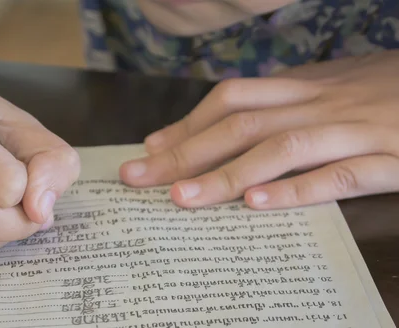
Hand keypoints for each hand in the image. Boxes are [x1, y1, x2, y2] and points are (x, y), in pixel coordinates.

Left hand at [120, 50, 398, 209]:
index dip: (188, 124)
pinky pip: (338, 176)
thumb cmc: (386, 91)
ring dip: (227, 175)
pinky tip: (258, 206)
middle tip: (139, 177)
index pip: (232, 101)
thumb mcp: (330, 85)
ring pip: (281, 150)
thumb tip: (224, 120)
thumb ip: (279, 102)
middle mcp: (320, 105)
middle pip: (242, 125)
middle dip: (185, 152)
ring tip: (182, 198)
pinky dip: (296, 190)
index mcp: (304, 86)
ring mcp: (354, 131)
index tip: (150, 148)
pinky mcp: (390, 159)